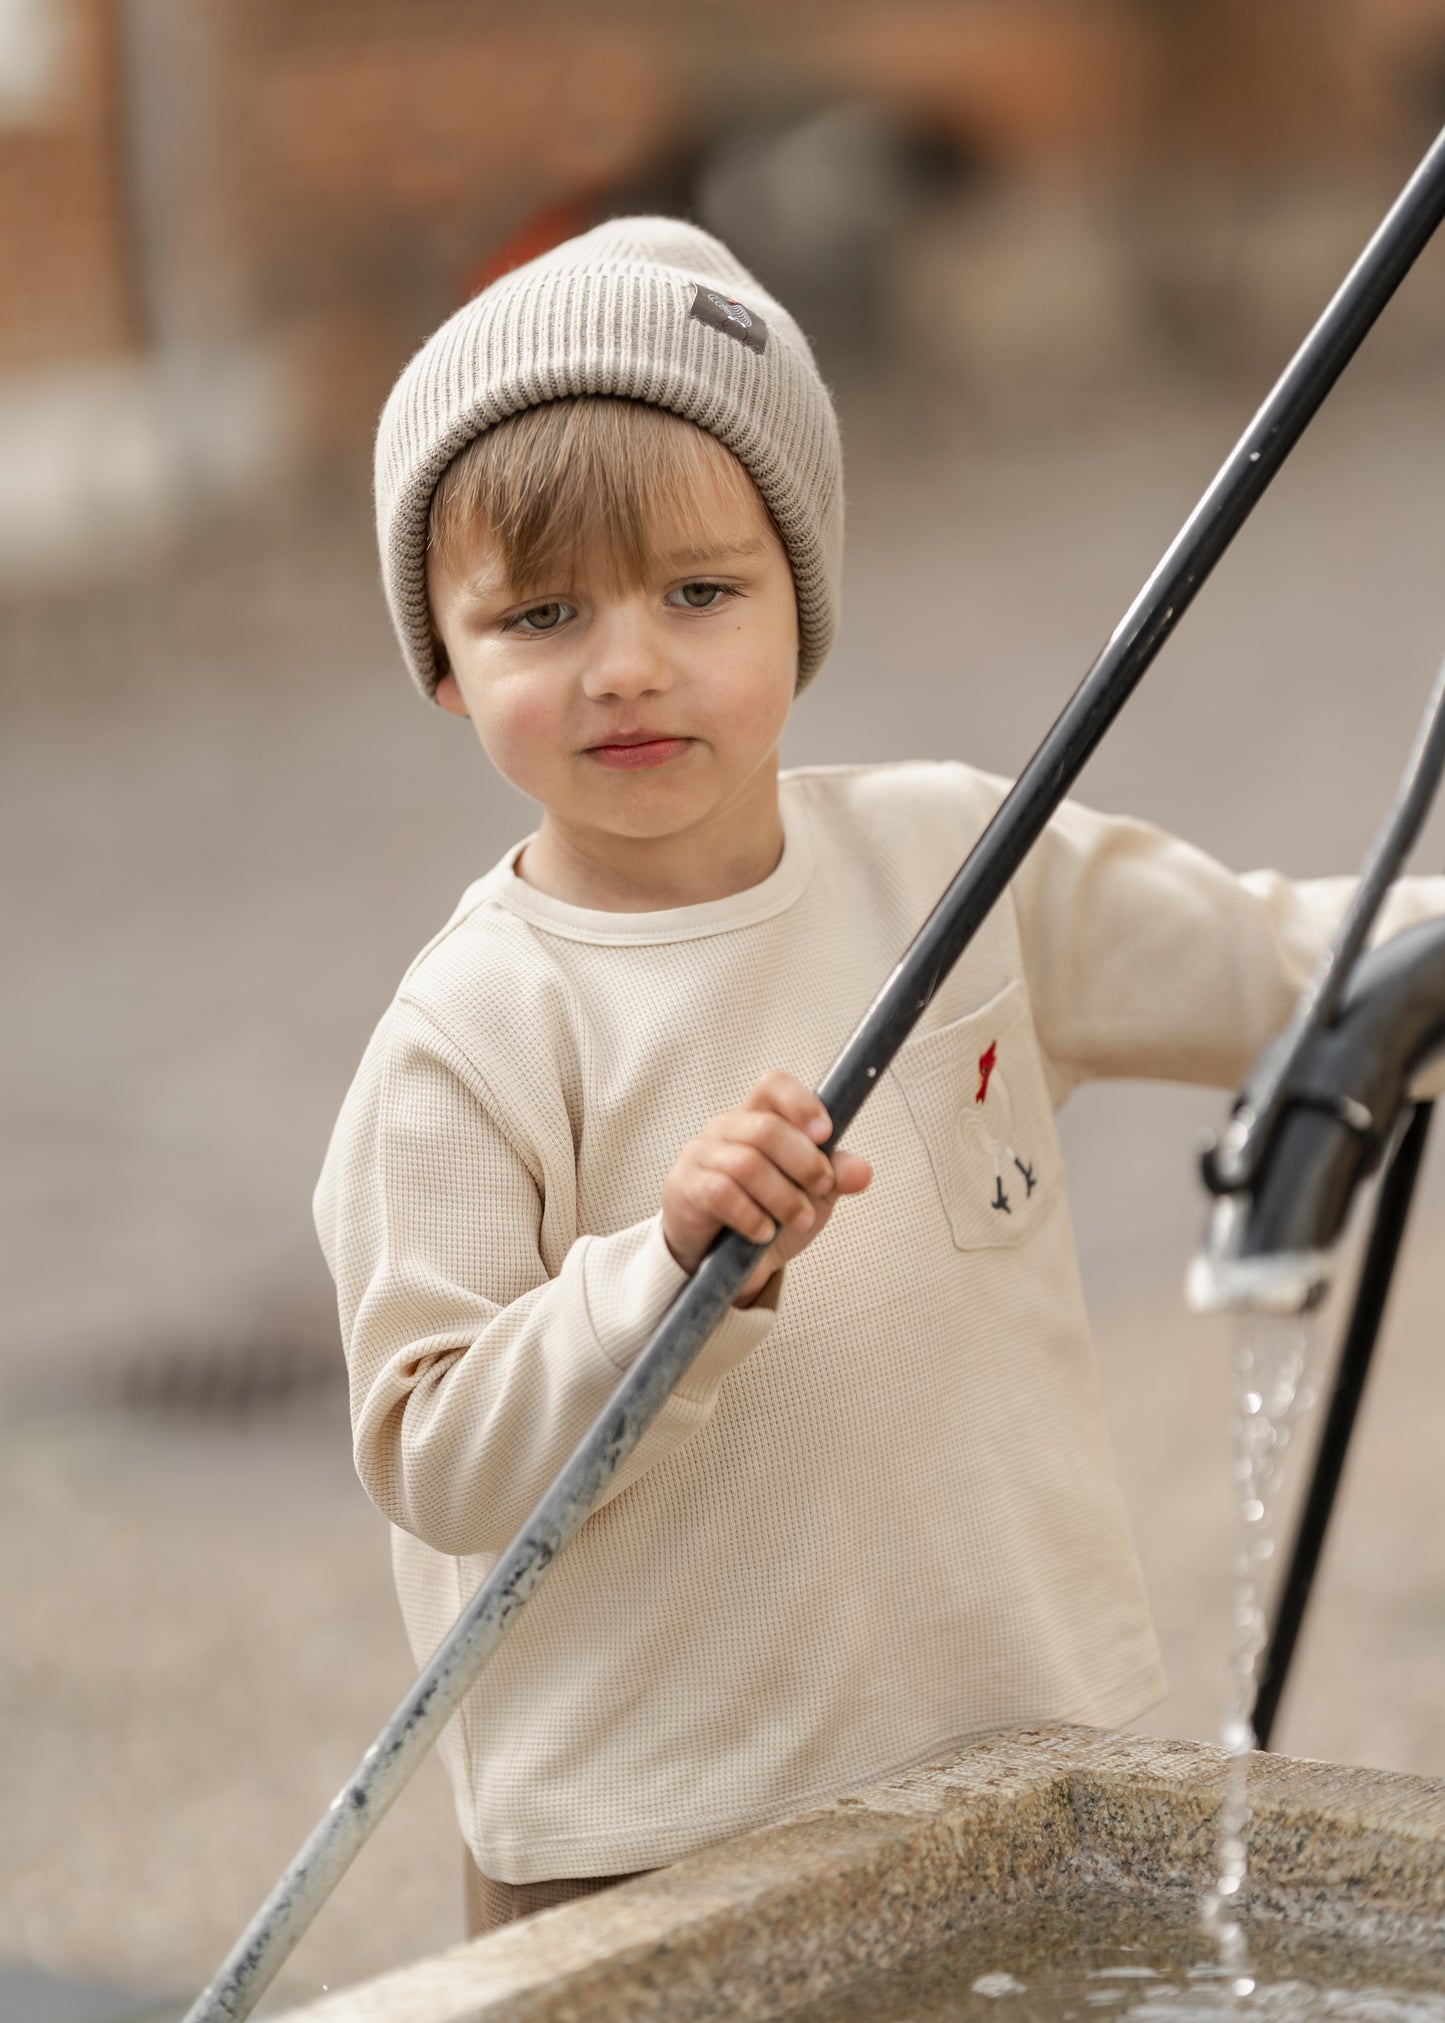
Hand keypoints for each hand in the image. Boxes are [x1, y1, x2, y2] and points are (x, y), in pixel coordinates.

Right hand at [661, 1071, 872, 1305]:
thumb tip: (862, 1171)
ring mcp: (701, 1155)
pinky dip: (751, 1215)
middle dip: (804, 1162)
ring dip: (782, 1196)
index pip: (773, 1086)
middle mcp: (726, 1128)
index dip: (801, 1103)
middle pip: (766, 1129)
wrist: (722, 1261)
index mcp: (757, 1117)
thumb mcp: (810, 1195)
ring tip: (799, 1219)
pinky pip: (721, 1192)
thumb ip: (835, 1176)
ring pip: (747, 1163)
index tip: (826, 1133)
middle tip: (822, 1187)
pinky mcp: (684, 1187)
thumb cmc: (765, 1213)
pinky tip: (764, 1232)